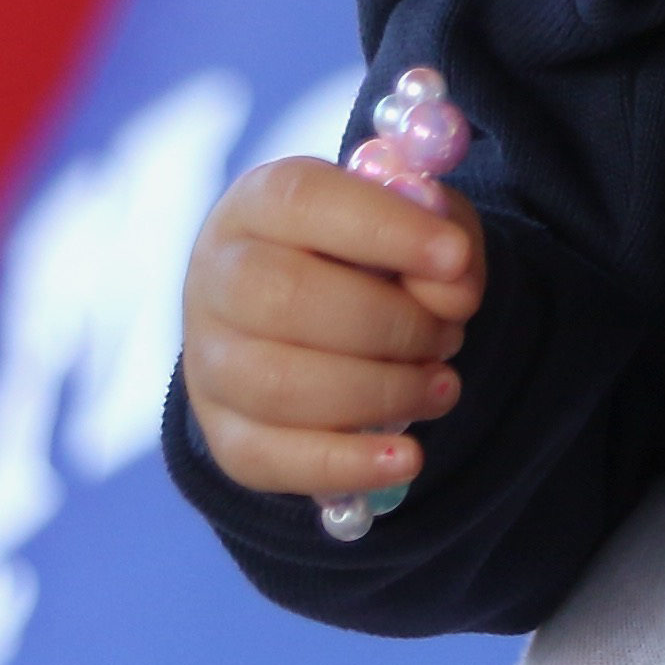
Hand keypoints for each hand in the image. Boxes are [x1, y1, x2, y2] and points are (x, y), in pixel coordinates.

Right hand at [180, 155, 485, 501]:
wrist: (320, 308)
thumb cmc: (374, 252)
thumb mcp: (419, 220)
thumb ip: (441, 231)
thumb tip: (451, 277)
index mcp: (260, 202)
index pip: (304, 201)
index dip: (385, 229)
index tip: (456, 257)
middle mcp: (216, 276)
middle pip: (287, 300)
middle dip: (392, 325)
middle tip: (450, 335)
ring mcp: (208, 359)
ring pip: (278, 386)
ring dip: (381, 393)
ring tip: (442, 386)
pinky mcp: (222, 431)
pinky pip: (266, 459)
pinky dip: (344, 464)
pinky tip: (406, 458)